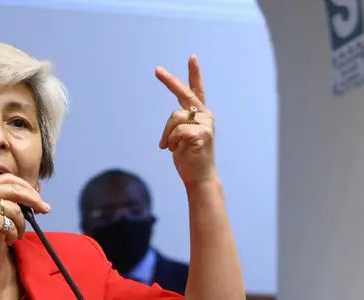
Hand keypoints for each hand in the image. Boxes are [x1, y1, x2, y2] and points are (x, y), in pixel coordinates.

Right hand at [0, 174, 50, 260]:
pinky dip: (14, 234)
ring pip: (16, 210)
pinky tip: (9, 240)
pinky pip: (12, 224)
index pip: (10, 179)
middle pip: (17, 189)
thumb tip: (28, 199)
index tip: (37, 197)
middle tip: (45, 209)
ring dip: (21, 225)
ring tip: (17, 235)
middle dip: (34, 199)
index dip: (26, 187)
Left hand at [156, 55, 216, 188]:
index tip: (192, 57)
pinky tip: (177, 150)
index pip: (197, 91)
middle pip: (185, 94)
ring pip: (174, 117)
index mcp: (201, 115)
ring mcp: (206, 124)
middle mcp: (206, 116)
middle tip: (157, 70)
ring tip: (171, 147)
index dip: (195, 74)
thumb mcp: (180, 138)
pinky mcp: (202, 133)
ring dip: (167, 134)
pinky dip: (172, 141)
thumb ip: (178, 124)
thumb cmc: (189, 159)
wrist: (199, 178)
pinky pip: (176, 130)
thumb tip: (174, 120)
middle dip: (170, 81)